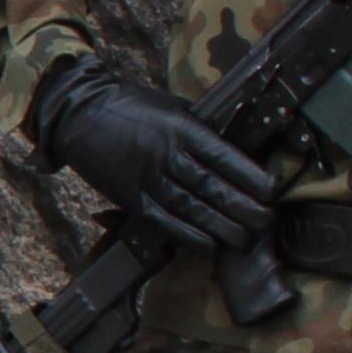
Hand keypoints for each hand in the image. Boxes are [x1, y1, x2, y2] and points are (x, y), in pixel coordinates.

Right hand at [38, 65, 276, 250]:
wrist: (80, 115)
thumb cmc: (131, 107)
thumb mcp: (172, 107)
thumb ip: (200, 129)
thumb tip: (233, 153)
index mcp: (180, 128)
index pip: (221, 156)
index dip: (248, 175)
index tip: (271, 190)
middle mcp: (164, 154)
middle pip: (210, 186)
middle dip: (242, 207)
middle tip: (266, 222)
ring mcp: (146, 178)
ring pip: (189, 207)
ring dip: (220, 226)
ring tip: (245, 239)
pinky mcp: (130, 196)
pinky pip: (161, 221)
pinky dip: (186, 235)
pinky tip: (208, 246)